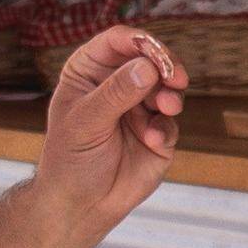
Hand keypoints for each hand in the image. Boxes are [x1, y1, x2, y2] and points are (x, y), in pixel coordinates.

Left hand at [35, 25, 186, 228]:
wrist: (81, 206)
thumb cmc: (71, 160)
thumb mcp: (86, 122)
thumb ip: (116, 93)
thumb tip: (148, 67)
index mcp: (90, 71)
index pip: (117, 42)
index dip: (139, 42)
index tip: (156, 52)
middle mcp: (117, 84)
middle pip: (149, 59)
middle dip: (165, 67)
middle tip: (176, 78)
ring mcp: (139, 108)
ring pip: (166, 87)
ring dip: (169, 96)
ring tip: (166, 108)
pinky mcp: (158, 132)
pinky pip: (170, 121)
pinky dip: (165, 128)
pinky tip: (153, 141)